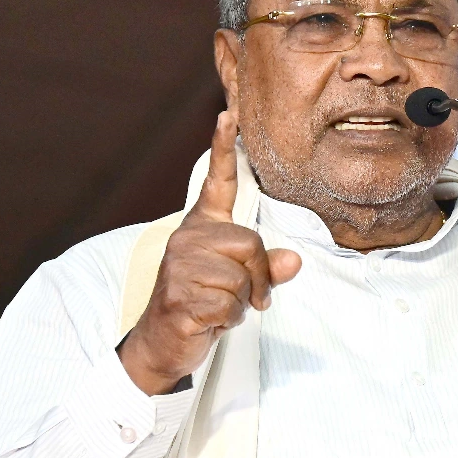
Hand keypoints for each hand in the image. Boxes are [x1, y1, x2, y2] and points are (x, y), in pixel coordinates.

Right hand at [118, 110, 301, 394]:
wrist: (163, 342)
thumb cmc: (204, 304)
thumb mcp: (241, 283)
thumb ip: (268, 268)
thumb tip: (293, 261)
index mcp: (203, 227)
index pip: (218, 182)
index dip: (223, 148)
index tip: (229, 115)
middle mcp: (188, 238)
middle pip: (250, 243)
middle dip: (257, 277)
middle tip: (244, 297)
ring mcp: (180, 266)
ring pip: (242, 278)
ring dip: (241, 303)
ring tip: (218, 307)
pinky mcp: (178, 295)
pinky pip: (229, 305)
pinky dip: (229, 320)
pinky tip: (208, 320)